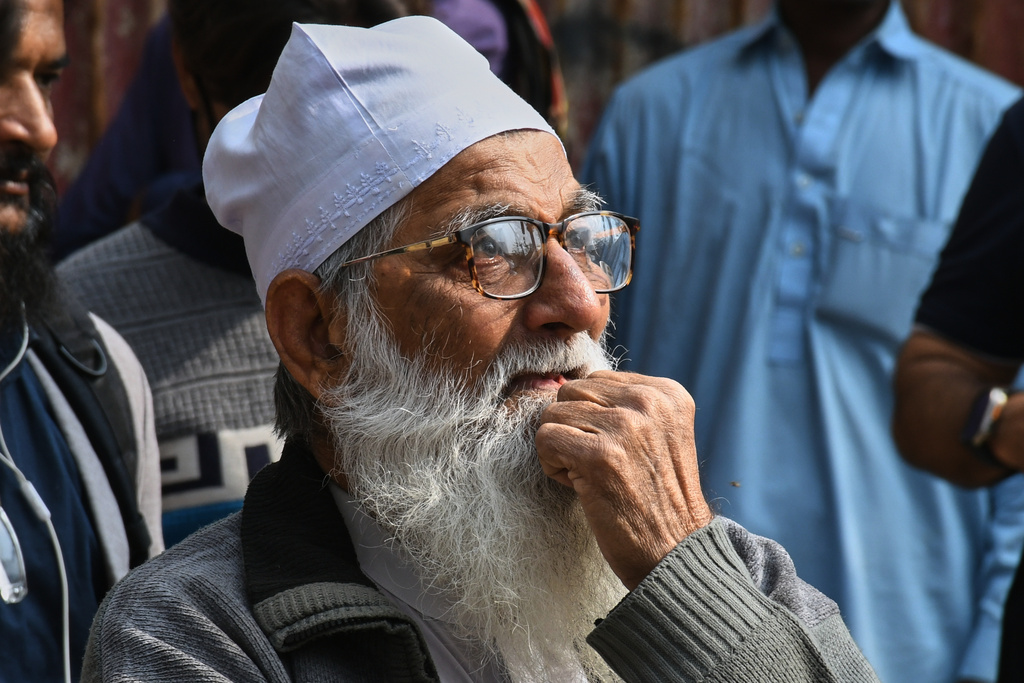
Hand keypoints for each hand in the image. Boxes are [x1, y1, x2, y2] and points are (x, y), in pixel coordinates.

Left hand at [535, 371, 712, 589]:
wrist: (674, 552)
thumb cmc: (657, 498)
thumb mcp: (658, 435)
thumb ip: (625, 405)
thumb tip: (564, 384)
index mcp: (667, 394)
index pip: (597, 379)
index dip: (592, 416)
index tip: (615, 450)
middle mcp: (649, 402)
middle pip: (572, 390)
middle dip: (573, 426)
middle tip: (596, 464)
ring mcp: (625, 426)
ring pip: (553, 412)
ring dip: (561, 447)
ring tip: (589, 475)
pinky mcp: (599, 455)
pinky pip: (545, 438)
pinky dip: (551, 465)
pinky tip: (578, 486)